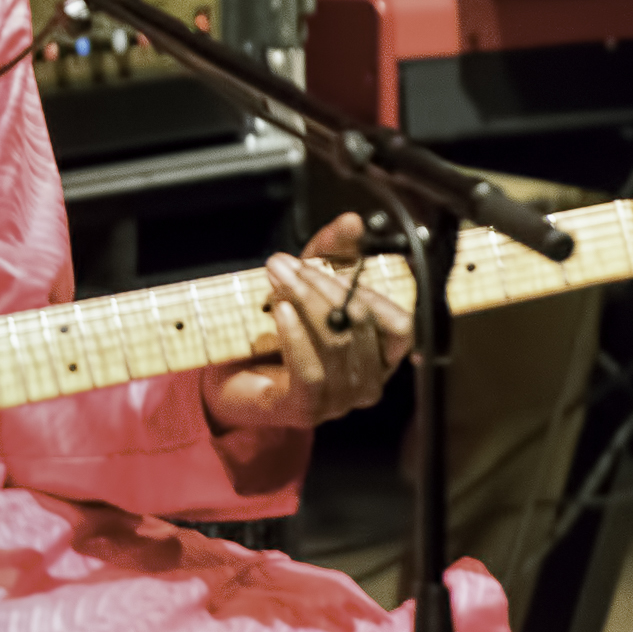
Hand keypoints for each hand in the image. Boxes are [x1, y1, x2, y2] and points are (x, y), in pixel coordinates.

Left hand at [201, 214, 412, 432]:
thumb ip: (332, 252)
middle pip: (361, 326)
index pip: (400, 326)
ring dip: (305, 302)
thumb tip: (353, 221)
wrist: (232, 379)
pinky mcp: (306, 410)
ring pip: (335, 344)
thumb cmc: (278, 333)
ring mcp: (339, 401)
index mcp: (380, 356)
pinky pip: (311, 371)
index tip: (329, 262)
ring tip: (278, 277)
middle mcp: (368, 383)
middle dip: (324, 286)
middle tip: (287, 263)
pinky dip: (296, 336)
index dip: (371, 291)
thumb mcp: (307, 284)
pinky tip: (280, 310)